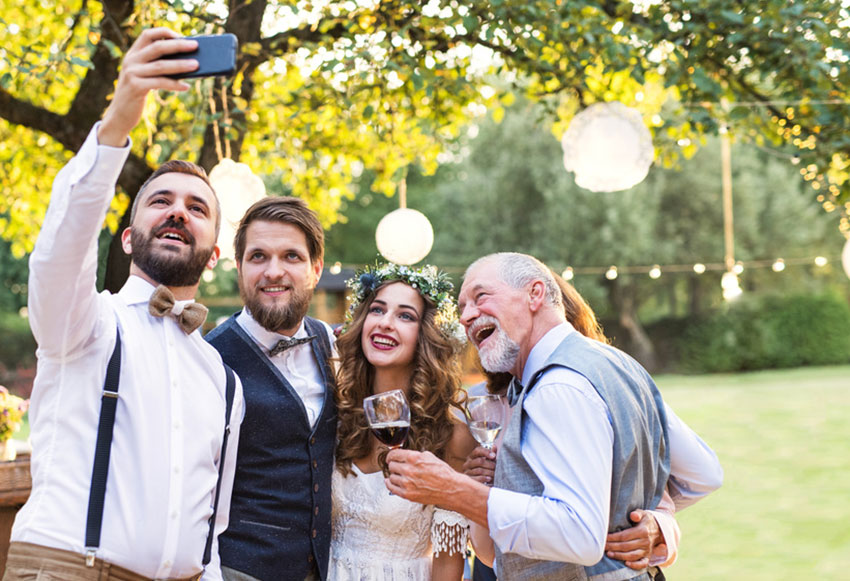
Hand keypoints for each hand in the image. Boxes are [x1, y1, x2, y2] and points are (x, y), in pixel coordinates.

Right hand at [98, 28, 199, 146]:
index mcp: (133, 54)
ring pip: (161, 65)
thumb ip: (157, 67)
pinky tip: (186, 87)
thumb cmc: (138, 94)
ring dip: (181, 65)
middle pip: (158, 47)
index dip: (165, 32)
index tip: (181, 36)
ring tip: (196, 65)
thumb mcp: (144, 76)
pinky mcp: (136, 87)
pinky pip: (161, 83)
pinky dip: (175, 84)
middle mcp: (131, 60)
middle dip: (178, 45)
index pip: (148, 34)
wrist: (119, 115)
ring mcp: (132, 73)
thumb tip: (186, 62)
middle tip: (195, 46)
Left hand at [385, 449, 459, 503]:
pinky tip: (391, 482)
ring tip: (400, 476)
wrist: (450, 489)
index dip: (391, 456)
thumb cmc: (443, 474)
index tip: (390, 458)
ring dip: (394, 475)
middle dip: (394, 465)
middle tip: (398, 467)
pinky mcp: (407, 494)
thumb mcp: (430, 457)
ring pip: (391, 477)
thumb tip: (405, 455)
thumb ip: (415, 455)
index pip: (393, 454)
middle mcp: (408, 470)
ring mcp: (407, 483)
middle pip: (391, 466)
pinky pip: (392, 488)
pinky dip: (390, 484)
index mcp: (414, 458)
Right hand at [462, 446, 496, 485]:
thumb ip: (491, 454)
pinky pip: (477, 479)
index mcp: (472, 456)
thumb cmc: (484, 469)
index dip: (486, 452)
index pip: (477, 451)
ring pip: (479, 470)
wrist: (477, 483)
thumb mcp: (487, 461)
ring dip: (489, 472)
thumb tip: (495, 446)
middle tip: (496, 467)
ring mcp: (467, 472)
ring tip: (495, 474)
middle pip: (479, 461)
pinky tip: (489, 479)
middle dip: (490, 464)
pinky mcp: (468, 481)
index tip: (494, 456)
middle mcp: (468, 463)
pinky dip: (484, 479)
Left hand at [604, 509, 664, 569]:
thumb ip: (637, 513)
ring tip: (609, 554)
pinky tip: (626, 564)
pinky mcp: (648, 556)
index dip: (613, 538)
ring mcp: (647, 550)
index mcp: (643, 531)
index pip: (624, 536)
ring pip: (632, 555)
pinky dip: (635, 565)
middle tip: (603, 546)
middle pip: (626, 546)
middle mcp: (645, 542)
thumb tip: (633, 515)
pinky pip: (642, 563)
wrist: (659, 529)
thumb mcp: (643, 513)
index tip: (604, 538)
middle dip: (613, 547)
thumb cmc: (646, 520)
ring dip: (619, 556)